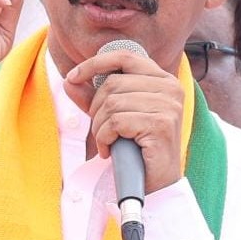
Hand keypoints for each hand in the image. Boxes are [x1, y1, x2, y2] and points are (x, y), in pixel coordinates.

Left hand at [63, 51, 183, 193]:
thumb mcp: (113, 117)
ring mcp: (168, 105)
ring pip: (112, 103)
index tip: (73, 76)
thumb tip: (70, 80)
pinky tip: (109, 150)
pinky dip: (104, 138)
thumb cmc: (136, 148)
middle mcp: (170, 87)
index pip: (124, 57)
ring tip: (107, 142)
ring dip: (100, 127)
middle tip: (101, 131)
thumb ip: (93, 98)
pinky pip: (116, 122)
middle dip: (96, 109)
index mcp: (163, 79)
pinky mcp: (161, 124)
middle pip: (113, 83)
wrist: (156, 183)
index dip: (94, 63)